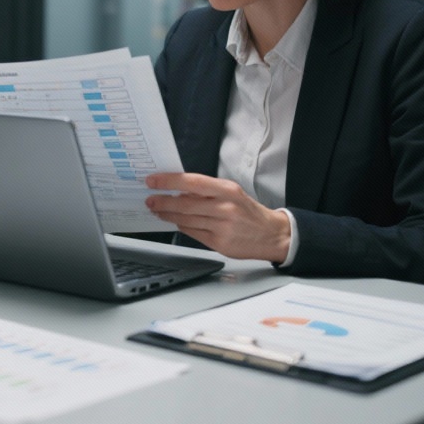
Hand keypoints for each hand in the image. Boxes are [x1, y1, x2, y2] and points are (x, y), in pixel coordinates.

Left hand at [145, 173, 290, 262]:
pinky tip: (176, 222)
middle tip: (150, 199)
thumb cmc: (249, 212)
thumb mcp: (232, 194)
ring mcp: (222, 227)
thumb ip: (207, 191)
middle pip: (185, 204)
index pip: (192, 182)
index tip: (153, 180)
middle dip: (163, 201)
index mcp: (228, 190)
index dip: (169, 181)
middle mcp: (225, 208)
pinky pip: (193, 233)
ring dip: (168, 215)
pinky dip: (181, 227)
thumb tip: (179, 189)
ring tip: (158, 210)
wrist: (272, 235)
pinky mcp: (220, 243)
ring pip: (186, 220)